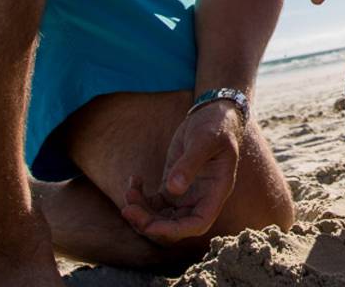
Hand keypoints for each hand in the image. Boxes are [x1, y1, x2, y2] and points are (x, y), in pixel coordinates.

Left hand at [121, 100, 242, 243]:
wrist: (213, 115)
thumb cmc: (214, 126)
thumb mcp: (204, 141)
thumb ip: (190, 163)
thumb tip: (174, 189)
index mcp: (216, 191)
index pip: (198, 223)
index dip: (175, 230)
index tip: (151, 226)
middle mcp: (202, 198)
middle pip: (175, 225)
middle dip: (150, 222)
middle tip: (128, 209)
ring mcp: (187, 194)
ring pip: (162, 216)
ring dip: (142, 211)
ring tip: (129, 191)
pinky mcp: (173, 185)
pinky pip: (154, 203)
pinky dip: (141, 198)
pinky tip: (135, 180)